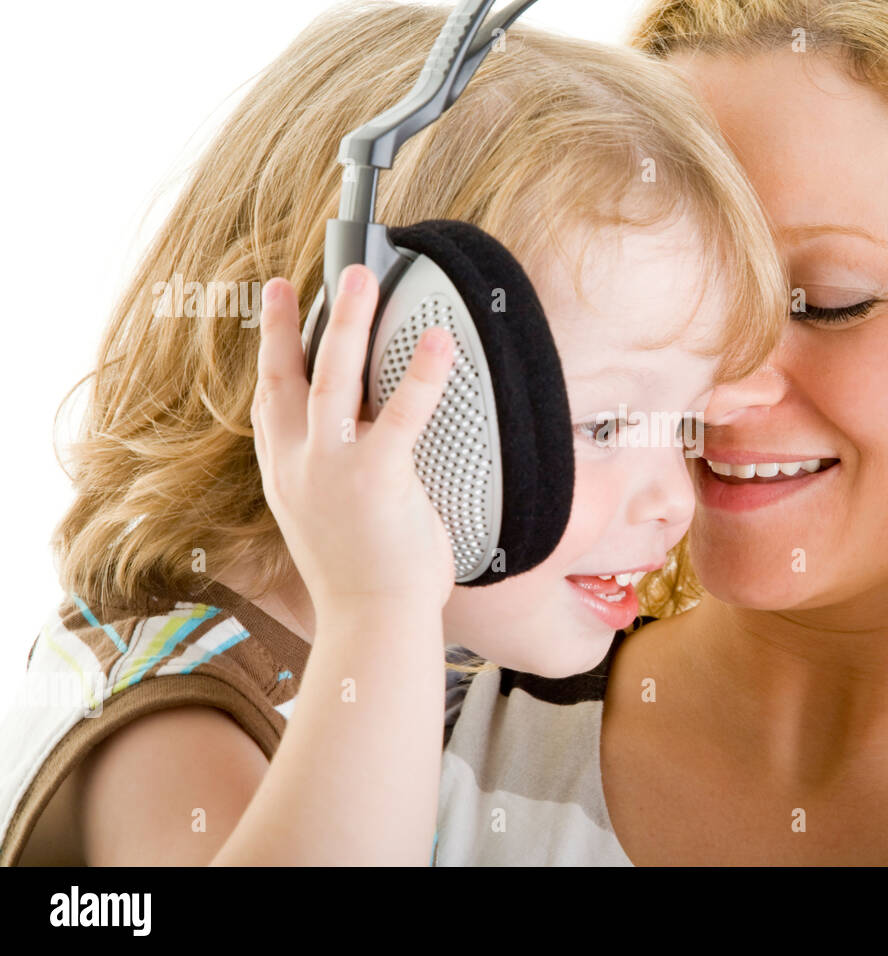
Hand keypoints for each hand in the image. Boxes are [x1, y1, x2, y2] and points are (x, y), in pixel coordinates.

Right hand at [251, 263, 458, 614]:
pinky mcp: (376, 477)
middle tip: (311, 276)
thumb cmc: (365, 582)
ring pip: (333, 378)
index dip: (271, 350)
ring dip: (348, 322)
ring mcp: (332, 469)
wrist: (373, 626)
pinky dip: (421, 377)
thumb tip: (367, 448)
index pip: (269, 402)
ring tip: (363, 278)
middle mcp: (299, 466)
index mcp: (286, 477)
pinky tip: (439, 346)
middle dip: (296, 320)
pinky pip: (401, 415)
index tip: (275, 308)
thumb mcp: (331, 522)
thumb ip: (337, 480)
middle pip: (291, 375)